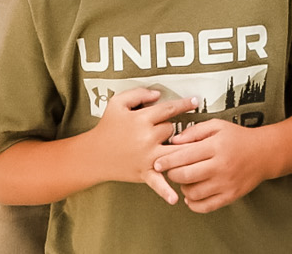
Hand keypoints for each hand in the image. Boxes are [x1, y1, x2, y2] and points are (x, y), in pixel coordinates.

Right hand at [83, 89, 202, 202]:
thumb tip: (158, 94)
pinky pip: (157, 183)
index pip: (169, 109)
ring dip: (184, 152)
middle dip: (172, 129)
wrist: (93, 154)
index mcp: (141, 119)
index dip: (183, 104)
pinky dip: (165, 191)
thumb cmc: (107, 127)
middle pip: (172, 130)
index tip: (195, 102)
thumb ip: (138, 93)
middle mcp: (146, 138)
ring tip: (198, 153)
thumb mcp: (118, 103)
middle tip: (169, 130)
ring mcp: (146, 157)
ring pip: (175, 152)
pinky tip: (174, 198)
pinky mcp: (143, 173)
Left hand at [152, 118, 274, 212]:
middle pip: (185, 176)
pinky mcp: (230, 196)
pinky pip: (205, 206)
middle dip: (172, 175)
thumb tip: (174, 141)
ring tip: (185, 180)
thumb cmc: (238, 138)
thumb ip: (194, 132)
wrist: (264, 153)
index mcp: (215, 146)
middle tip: (169, 171)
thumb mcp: (217, 126)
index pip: (184, 156)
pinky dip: (193, 204)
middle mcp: (220, 166)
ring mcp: (225, 183)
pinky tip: (191, 196)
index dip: (166, 161)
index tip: (157, 163)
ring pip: (193, 193)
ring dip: (183, 188)